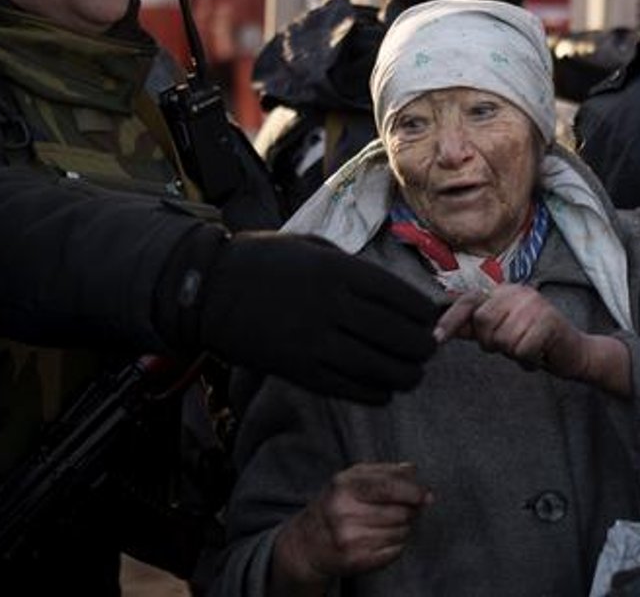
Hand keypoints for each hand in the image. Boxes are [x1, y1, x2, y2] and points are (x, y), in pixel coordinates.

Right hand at [163, 230, 438, 402]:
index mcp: (339, 271)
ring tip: (412, 373)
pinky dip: (376, 393)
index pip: (402, 298)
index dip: (425, 314)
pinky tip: (384, 389)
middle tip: (427, 349)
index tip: (432, 319)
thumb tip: (396, 293)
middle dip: (423, 347)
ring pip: (381, 369)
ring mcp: (315, 342)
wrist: (208, 290)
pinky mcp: (299, 370)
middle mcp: (332, 307)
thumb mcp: (313, 246)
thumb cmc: (265, 262)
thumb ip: (354, 268)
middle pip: (399, 337)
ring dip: (406, 375)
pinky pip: (351, 389)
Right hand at [271, 462, 432, 594]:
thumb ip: (386, 471)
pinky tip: (382, 539)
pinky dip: (396, 545)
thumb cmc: (337, 504)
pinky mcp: (355, 561)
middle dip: (410, 510)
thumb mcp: (354, 478)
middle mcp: (344, 512)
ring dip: (404, 528)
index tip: (426, 495)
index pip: (388, 488)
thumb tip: (414, 471)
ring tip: (388, 523)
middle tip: (405, 509)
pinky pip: (394, 551)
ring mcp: (349, 539)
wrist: (307, 543)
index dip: (413, 492)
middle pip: (400, 512)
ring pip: (401, 532)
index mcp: (344, 486)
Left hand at [435, 285, 629, 393]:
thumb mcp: (500, 331)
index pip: (469, 301)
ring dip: (514, 354)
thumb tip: (437, 328)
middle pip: (483, 323)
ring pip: (502, 340)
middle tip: (512, 345)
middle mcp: (517, 292)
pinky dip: (529, 360)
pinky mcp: (549, 321)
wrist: (574, 352)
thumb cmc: (533, 341)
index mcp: (502, 291)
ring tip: (528, 348)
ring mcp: (534, 304)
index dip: (450, 319)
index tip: (434, 339)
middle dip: (493, 343)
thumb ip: (473, 326)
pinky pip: (522, 350)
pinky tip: (539, 355)